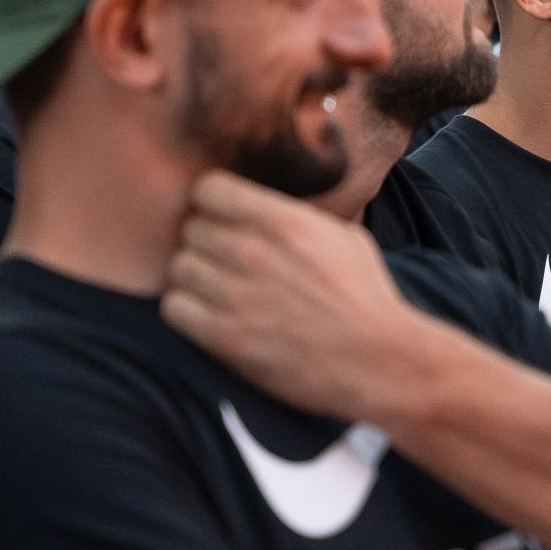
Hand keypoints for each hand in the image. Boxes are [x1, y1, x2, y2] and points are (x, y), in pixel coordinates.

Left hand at [161, 170, 435, 421]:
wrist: (377, 360)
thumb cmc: (368, 298)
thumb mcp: (345, 237)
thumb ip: (299, 219)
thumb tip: (270, 212)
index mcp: (283, 220)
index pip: (209, 189)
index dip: (215, 204)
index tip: (225, 219)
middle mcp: (252, 251)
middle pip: (191, 229)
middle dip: (208, 243)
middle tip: (228, 263)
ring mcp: (233, 294)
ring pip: (179, 267)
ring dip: (196, 279)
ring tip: (220, 292)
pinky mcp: (222, 335)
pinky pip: (173, 307)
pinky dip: (186, 311)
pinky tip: (210, 316)